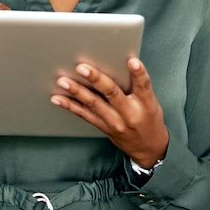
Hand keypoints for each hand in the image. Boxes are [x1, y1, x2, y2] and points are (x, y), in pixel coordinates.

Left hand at [50, 57, 168, 167]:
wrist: (149, 148)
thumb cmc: (149, 118)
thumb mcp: (151, 101)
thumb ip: (138, 85)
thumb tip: (119, 61)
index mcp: (146, 104)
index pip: (144, 86)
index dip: (139, 73)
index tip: (132, 61)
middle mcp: (129, 114)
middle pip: (112, 93)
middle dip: (96, 79)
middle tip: (82, 67)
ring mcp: (114, 122)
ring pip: (94, 104)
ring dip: (77, 91)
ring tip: (63, 81)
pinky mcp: (103, 127)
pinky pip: (84, 115)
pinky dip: (70, 105)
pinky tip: (58, 98)